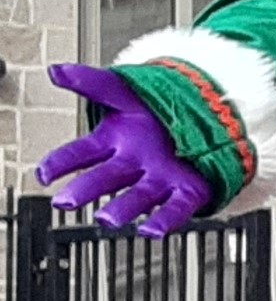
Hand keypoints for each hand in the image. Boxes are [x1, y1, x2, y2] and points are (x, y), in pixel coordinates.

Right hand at [36, 65, 215, 237]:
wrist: (206, 111)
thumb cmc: (158, 110)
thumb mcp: (126, 91)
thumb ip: (93, 82)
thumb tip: (57, 70)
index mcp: (114, 142)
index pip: (81, 153)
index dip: (61, 163)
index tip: (45, 173)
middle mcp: (133, 165)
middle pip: (105, 179)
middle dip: (85, 190)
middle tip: (67, 202)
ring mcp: (159, 179)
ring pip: (138, 197)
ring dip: (122, 209)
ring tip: (108, 217)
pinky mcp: (187, 190)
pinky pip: (175, 208)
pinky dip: (164, 220)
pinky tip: (151, 229)